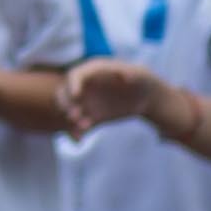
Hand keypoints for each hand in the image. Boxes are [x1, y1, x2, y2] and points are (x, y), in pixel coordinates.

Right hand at [56, 56, 173, 136]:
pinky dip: (75, 132)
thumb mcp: (141, 75)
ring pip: (70, 111)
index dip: (73, 84)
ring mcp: (86, 102)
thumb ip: (133, 74)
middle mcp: (85, 86)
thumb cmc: (141, 80)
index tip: (76, 96)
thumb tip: (125, 75)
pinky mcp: (90, 116)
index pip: (76, 75)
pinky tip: (79, 140)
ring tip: (83, 128)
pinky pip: (78, 125)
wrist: (144, 96)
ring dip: (70, 120)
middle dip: (67, 104)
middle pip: (66, 93)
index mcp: (93, 71)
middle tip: (74, 116)